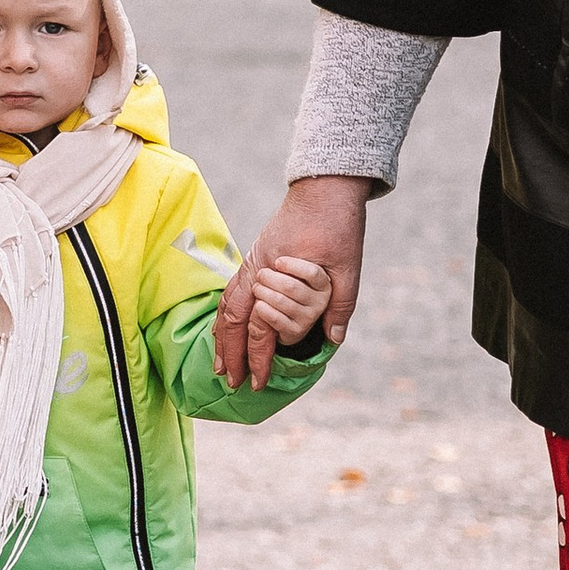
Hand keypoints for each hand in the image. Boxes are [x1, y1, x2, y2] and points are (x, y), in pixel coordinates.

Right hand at [215, 178, 371, 390]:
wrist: (325, 187)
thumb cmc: (337, 224)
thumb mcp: (348, 264)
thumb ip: (340, 302)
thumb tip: (333, 338)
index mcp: (277, 274)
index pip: (260, 325)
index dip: (258, 357)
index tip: (257, 382)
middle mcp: (257, 269)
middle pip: (233, 319)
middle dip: (231, 353)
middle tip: (231, 382)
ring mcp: (252, 261)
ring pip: (227, 305)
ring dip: (223, 336)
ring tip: (221, 364)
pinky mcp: (255, 255)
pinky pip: (231, 291)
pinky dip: (225, 314)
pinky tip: (225, 327)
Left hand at [250, 253, 331, 354]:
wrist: (279, 309)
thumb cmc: (283, 279)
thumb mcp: (288, 264)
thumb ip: (289, 260)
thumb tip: (293, 256)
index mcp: (324, 283)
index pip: (313, 273)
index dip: (292, 266)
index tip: (278, 261)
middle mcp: (321, 301)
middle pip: (291, 286)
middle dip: (268, 278)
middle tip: (261, 275)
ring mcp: (310, 317)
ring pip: (280, 301)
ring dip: (262, 292)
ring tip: (258, 288)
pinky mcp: (297, 332)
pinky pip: (275, 318)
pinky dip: (261, 309)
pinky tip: (260, 304)